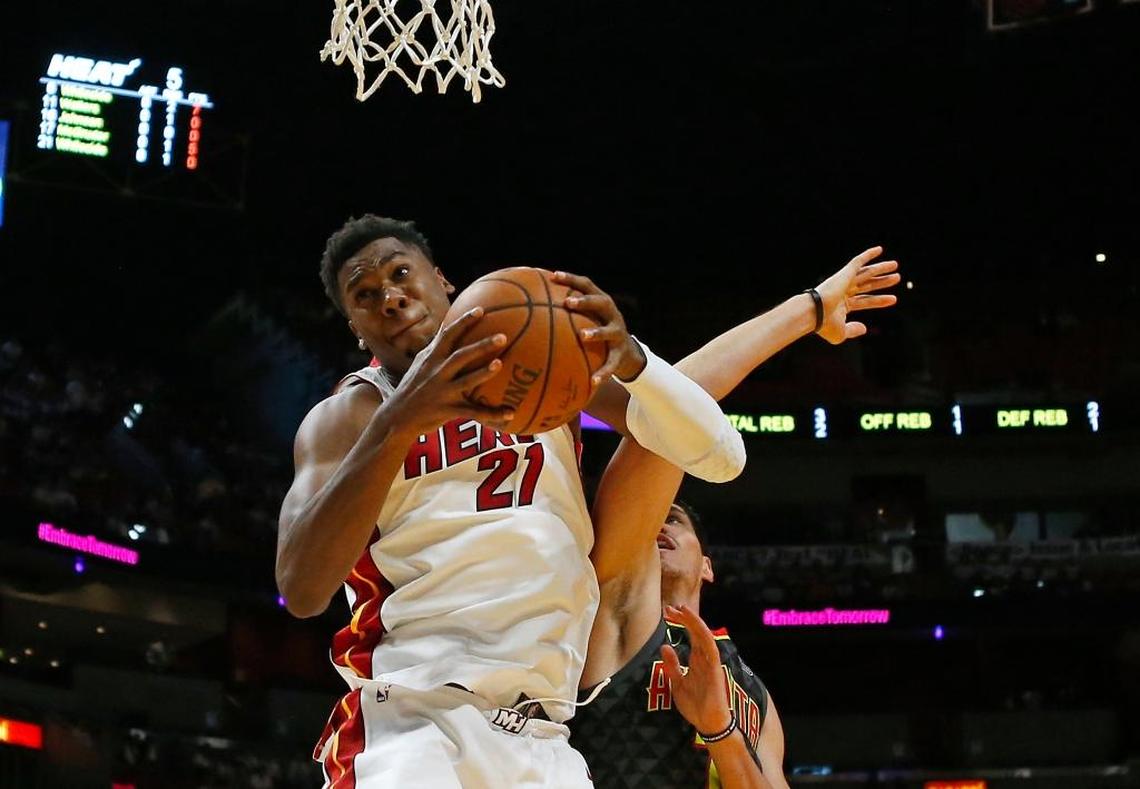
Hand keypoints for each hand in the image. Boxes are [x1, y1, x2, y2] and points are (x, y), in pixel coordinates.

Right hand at [388, 307, 514, 434]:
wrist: (397, 417)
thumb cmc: (413, 387)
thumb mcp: (420, 363)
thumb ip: (435, 347)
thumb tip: (448, 327)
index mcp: (432, 358)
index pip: (448, 335)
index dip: (464, 321)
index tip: (481, 310)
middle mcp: (437, 372)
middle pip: (461, 355)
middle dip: (481, 345)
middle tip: (503, 336)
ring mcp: (442, 391)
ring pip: (467, 380)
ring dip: (484, 372)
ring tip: (501, 364)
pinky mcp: (447, 410)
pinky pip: (473, 413)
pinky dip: (492, 414)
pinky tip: (511, 413)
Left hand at [553, 271, 646, 386]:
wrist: (627, 353)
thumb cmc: (597, 332)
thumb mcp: (587, 320)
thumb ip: (566, 314)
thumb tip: (531, 308)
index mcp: (601, 303)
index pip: (587, 285)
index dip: (571, 279)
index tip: (553, 276)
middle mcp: (612, 315)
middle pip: (601, 302)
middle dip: (585, 301)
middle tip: (568, 303)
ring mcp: (618, 334)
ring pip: (609, 331)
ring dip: (596, 332)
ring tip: (582, 336)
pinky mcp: (621, 354)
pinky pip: (611, 364)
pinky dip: (603, 373)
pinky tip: (593, 382)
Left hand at [660, 604, 733, 736]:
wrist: (708, 723)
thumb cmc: (695, 705)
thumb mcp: (677, 683)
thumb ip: (672, 665)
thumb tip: (664, 646)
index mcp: (697, 660)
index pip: (690, 636)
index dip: (681, 623)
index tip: (667, 613)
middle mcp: (705, 658)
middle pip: (696, 631)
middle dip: (684, 618)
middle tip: (670, 608)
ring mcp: (711, 662)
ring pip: (704, 635)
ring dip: (693, 621)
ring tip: (681, 609)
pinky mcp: (715, 668)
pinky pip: (711, 647)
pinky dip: (703, 634)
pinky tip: (695, 624)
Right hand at [813, 246, 900, 344]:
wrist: (814, 313)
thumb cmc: (824, 325)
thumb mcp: (842, 333)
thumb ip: (853, 330)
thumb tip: (864, 328)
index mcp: (842, 304)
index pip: (865, 300)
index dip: (879, 300)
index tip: (893, 299)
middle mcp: (843, 291)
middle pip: (868, 285)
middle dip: (882, 282)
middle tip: (897, 278)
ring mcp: (844, 281)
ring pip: (866, 272)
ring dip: (881, 268)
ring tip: (895, 265)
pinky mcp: (844, 274)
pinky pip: (858, 262)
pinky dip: (868, 255)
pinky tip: (880, 250)